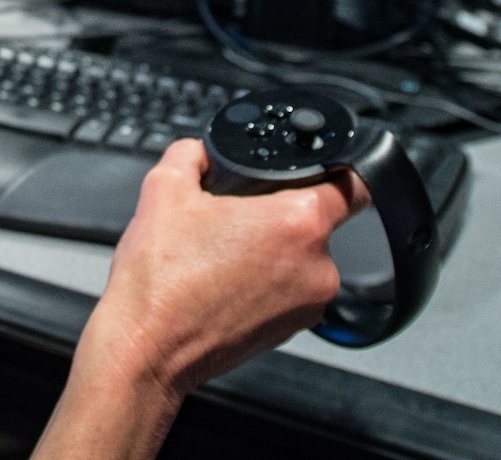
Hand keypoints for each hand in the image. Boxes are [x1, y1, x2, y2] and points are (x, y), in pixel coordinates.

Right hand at [32, 140, 368, 459]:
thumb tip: (201, 152)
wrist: (147, 347)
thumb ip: (190, 154)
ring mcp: (310, 304)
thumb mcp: (164, 190)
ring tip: (221, 256)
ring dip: (271, 251)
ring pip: (302, 258)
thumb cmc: (161, 281)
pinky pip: (291, 290)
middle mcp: (317, 266)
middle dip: (278, 215)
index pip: (354, 185)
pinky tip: (224, 282)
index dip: (335, 170)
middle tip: (234, 219)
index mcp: (297, 223)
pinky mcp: (294, 329)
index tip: (313, 172)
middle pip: (317, 222)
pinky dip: (266, 282)